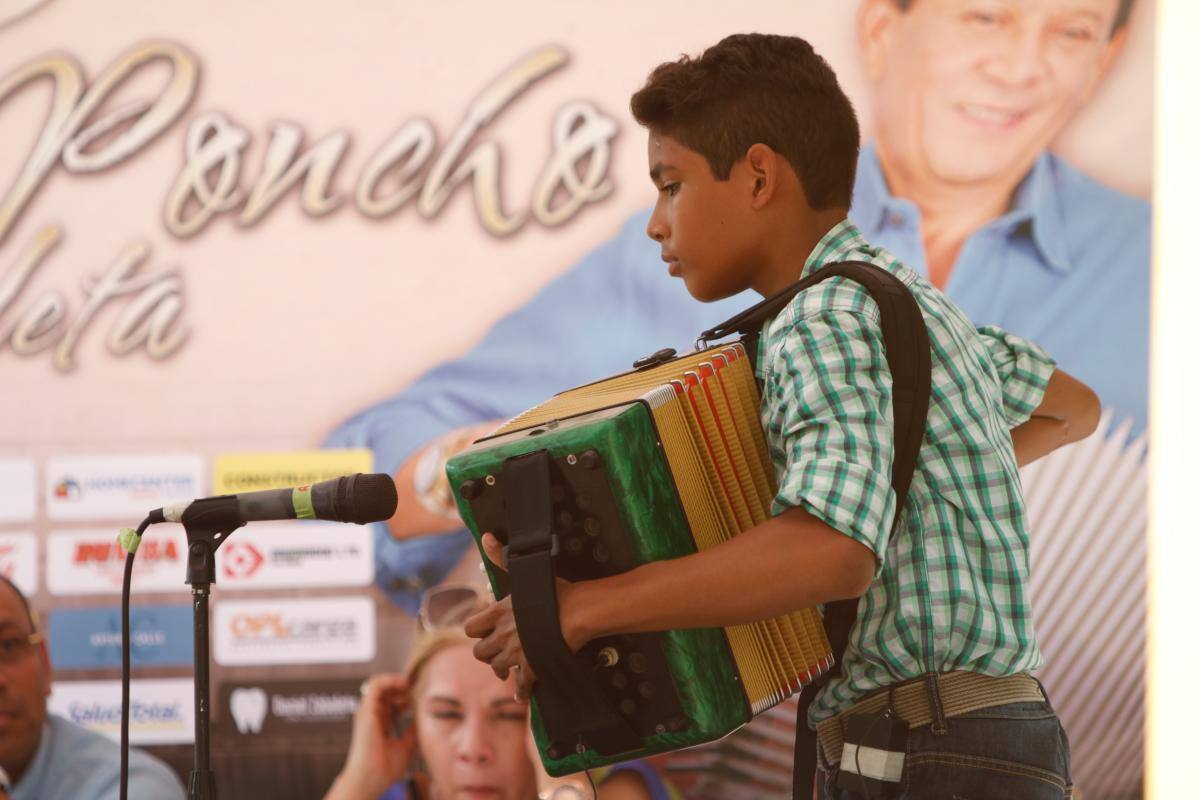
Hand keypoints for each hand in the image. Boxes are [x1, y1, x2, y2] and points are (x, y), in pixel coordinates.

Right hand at [326, 674, 416, 799]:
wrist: (372, 777)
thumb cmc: (385, 768)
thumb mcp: (407, 745)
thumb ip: (413, 730)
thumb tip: (423, 716)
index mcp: (380, 725)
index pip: (392, 703)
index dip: (407, 697)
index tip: (422, 697)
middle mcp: (373, 716)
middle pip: (387, 692)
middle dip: (404, 688)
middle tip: (419, 690)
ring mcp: (368, 711)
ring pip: (380, 684)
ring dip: (397, 682)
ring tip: (412, 686)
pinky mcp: (366, 708)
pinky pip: (375, 685)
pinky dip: (390, 680)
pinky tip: (405, 685)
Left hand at [464, 533, 583, 701]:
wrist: (578, 610)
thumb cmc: (555, 589)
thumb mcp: (525, 570)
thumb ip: (501, 556)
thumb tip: (486, 537)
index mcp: (498, 612)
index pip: (471, 627)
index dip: (477, 631)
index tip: (485, 631)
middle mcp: (502, 634)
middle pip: (480, 652)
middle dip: (488, 653)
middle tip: (498, 652)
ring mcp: (516, 652)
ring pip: (497, 668)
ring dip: (502, 670)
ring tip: (508, 670)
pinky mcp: (532, 666)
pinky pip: (521, 685)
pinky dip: (521, 692)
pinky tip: (522, 696)